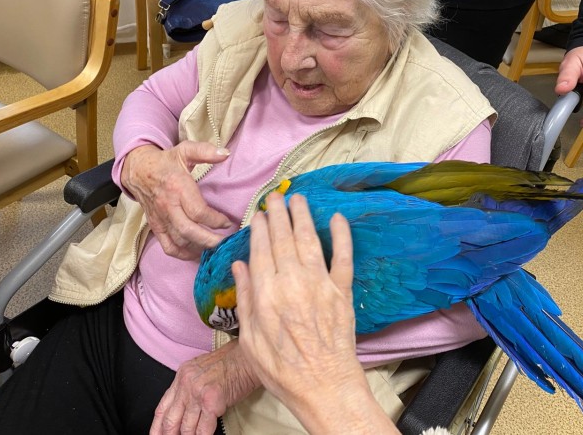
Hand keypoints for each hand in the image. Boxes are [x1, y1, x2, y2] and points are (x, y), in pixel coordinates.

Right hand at [121, 141, 231, 259]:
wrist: (138, 170)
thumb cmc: (166, 161)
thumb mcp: (185, 150)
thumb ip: (205, 151)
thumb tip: (226, 154)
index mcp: (177, 187)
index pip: (198, 211)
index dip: (215, 220)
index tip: (228, 223)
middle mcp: (168, 206)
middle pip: (188, 230)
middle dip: (209, 240)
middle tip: (225, 243)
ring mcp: (160, 218)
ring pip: (179, 241)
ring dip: (199, 248)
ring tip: (216, 250)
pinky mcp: (156, 226)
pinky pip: (168, 246)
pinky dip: (183, 254)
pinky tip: (197, 254)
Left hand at [150, 339, 258, 434]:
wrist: (249, 357)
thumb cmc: (232, 362)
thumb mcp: (203, 369)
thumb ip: (191, 386)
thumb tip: (186, 410)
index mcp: (182, 375)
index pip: (162, 407)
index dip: (157, 427)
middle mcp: (186, 383)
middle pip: (170, 420)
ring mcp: (197, 392)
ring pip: (186, 427)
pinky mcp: (211, 401)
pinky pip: (203, 429)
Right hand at [233, 193, 398, 433]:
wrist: (324, 386)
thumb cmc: (282, 369)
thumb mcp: (249, 340)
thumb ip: (244, 299)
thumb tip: (239, 266)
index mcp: (267, 295)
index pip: (262, 251)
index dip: (261, 229)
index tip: (260, 215)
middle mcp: (293, 283)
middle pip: (284, 239)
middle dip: (279, 215)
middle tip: (276, 197)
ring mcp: (320, 285)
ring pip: (310, 241)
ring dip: (304, 217)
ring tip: (299, 199)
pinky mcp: (342, 292)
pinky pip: (343, 258)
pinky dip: (342, 236)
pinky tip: (338, 218)